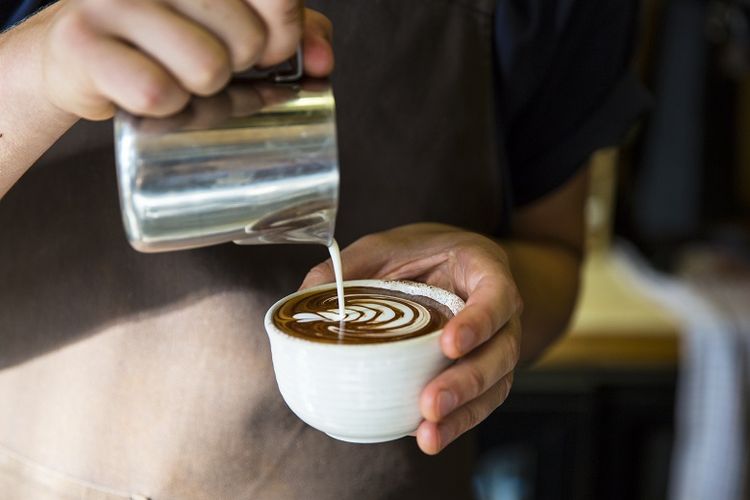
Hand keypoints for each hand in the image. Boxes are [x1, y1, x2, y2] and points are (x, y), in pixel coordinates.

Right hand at [39, 0, 332, 119]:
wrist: (80, 56)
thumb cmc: (164, 41)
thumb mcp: (231, 27)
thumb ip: (288, 32)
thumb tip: (322, 63)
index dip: (284, 32)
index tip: (269, 51)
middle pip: (247, 42)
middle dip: (235, 69)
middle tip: (204, 65)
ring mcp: (115, 2)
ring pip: (207, 69)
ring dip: (199, 94)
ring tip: (176, 80)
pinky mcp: (84, 44)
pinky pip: (158, 93)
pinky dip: (164, 109)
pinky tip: (149, 96)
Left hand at [301, 223, 522, 453]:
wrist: (446, 262)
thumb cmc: (421, 253)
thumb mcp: (387, 246)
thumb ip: (350, 266)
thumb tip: (305, 296)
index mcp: (484, 270)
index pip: (497, 295)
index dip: (479, 321)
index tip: (448, 344)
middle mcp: (500, 313)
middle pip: (500, 352)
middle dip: (467, 382)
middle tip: (430, 404)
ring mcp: (495, 345)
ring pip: (494, 384)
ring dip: (463, 413)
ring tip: (428, 434)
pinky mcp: (482, 373)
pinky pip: (479, 402)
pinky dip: (456, 422)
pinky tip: (428, 436)